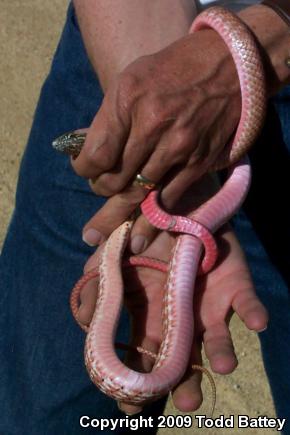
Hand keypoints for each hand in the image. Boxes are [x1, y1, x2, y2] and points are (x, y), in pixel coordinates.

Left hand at [71, 28, 240, 250]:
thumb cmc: (173, 69)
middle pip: (114, 179)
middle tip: (97, 195)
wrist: (229, 64)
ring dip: (119, 213)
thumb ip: (108, 117)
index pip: (95, 154)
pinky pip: (169, 199)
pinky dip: (151, 222)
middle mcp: (152, 126)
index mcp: (129, 101)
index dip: (83, 170)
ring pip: (138, 194)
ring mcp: (178, 147)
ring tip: (101, 235)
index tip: (83, 170)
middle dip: (100, 192)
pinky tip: (138, 240)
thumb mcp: (131, 78)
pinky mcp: (198, 163)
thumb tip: (83, 149)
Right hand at [76, 186, 267, 414]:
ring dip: (221, 354)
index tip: (133, 407)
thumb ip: (96, 282)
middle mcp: (181, 318)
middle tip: (188, 402)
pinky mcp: (235, 285)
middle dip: (186, 383)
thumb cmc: (144, 231)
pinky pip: (247, 303)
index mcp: (151, 315)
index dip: (140, 381)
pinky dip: (254, 313)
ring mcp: (209, 304)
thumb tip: (83, 320)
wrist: (176, 201)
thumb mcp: (113, 254)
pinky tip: (256, 323)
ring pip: (217, 339)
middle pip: (184, 359)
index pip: (144, 355)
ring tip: (222, 365)